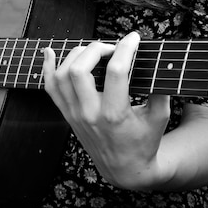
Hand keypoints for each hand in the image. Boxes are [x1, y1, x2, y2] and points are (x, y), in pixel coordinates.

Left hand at [42, 32, 172, 189]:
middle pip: (80, 70)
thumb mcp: (159, 117)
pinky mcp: (66, 114)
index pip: (116, 71)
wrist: (124, 169)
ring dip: (76, 54)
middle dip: (96, 48)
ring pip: (61, 75)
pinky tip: (50, 51)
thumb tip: (159, 59)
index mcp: (115, 114)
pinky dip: (47, 66)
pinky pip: (50, 87)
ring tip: (93, 50)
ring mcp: (74, 114)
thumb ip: (160, 89)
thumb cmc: (145, 141)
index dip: (126, 48)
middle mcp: (89, 113)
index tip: (134, 38)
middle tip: (112, 47)